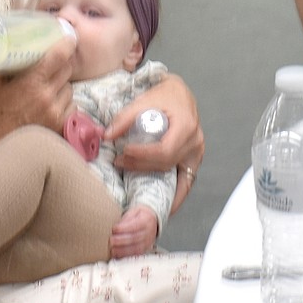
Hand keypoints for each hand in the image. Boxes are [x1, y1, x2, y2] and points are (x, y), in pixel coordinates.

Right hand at [0, 35, 76, 144]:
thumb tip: (2, 46)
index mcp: (31, 83)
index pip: (58, 57)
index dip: (66, 45)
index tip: (69, 39)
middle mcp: (47, 97)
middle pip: (68, 71)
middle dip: (62, 66)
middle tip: (52, 66)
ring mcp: (55, 113)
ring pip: (70, 90)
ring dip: (63, 86)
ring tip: (49, 89)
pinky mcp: (59, 126)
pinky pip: (72, 107)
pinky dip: (65, 104)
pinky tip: (52, 106)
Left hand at [109, 74, 203, 212]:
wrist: (180, 93)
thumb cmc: (164, 94)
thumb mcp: (144, 100)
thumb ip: (125, 117)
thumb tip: (106, 136)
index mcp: (186, 126)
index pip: (164, 150)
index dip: (142, 156)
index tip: (123, 152)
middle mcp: (195, 142)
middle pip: (166, 164)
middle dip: (141, 166)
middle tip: (118, 161)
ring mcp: (196, 153)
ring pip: (175, 175)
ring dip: (153, 180)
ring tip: (129, 176)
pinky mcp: (193, 160)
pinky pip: (186, 182)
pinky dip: (175, 196)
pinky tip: (164, 209)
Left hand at [109, 204, 158, 258]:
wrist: (153, 221)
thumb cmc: (141, 216)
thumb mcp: (134, 212)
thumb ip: (126, 218)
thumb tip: (117, 227)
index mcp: (146, 220)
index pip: (135, 225)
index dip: (123, 228)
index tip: (113, 229)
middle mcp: (148, 232)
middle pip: (134, 238)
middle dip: (121, 240)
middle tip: (110, 240)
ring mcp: (147, 242)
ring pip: (135, 248)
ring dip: (122, 250)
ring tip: (112, 249)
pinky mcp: (145, 249)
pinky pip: (135, 254)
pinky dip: (125, 255)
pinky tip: (117, 254)